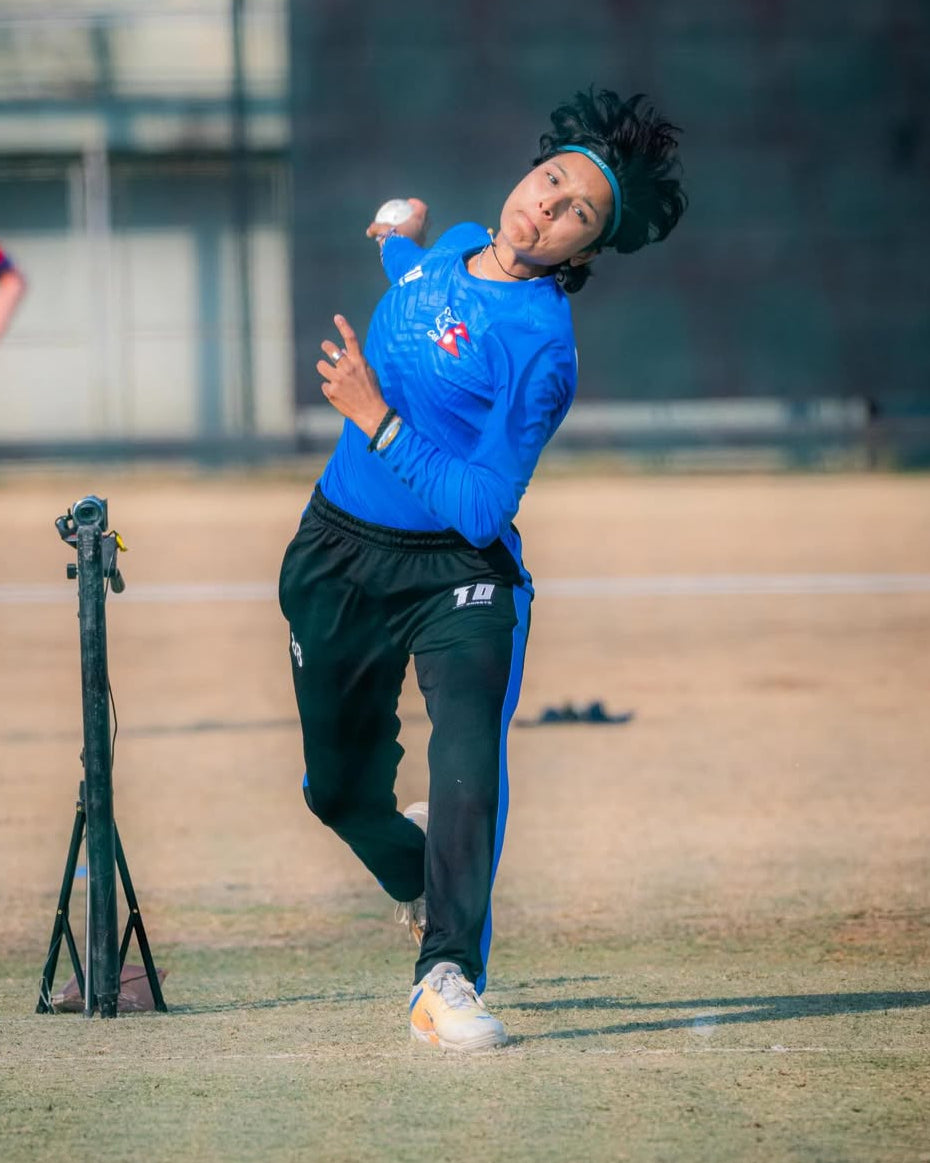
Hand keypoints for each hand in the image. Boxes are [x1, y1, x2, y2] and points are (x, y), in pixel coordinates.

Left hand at [317, 314, 389, 438]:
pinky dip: (330, 388)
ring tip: (332, 376)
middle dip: (327, 347)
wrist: (371, 413)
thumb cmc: (371, 392)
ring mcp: (338, 379)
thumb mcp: (369, 373)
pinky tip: (339, 394)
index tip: (337, 317)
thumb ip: (356, 361)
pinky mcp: (331, 391)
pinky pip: (324, 384)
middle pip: (330, 349)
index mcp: (359, 362)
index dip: (344, 326)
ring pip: (321, 365)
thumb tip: (342, 351)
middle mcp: (347, 368)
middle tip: (326, 346)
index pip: (351, 340)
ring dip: (325, 369)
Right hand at [365, 197, 428, 247]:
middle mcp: (423, 231)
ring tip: (407, 229)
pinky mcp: (419, 252)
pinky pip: (416, 244)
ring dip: (417, 229)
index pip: (422, 208)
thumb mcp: (383, 231)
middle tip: (411, 214)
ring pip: (422, 233)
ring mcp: (422, 242)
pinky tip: (402, 243)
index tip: (410, 202)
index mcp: (417, 221)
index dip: (417, 203)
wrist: (402, 260)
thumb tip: (369, 231)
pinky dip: (411, 241)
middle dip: (420, 216)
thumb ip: (376, 228)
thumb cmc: (394, 241)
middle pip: (426, 220)